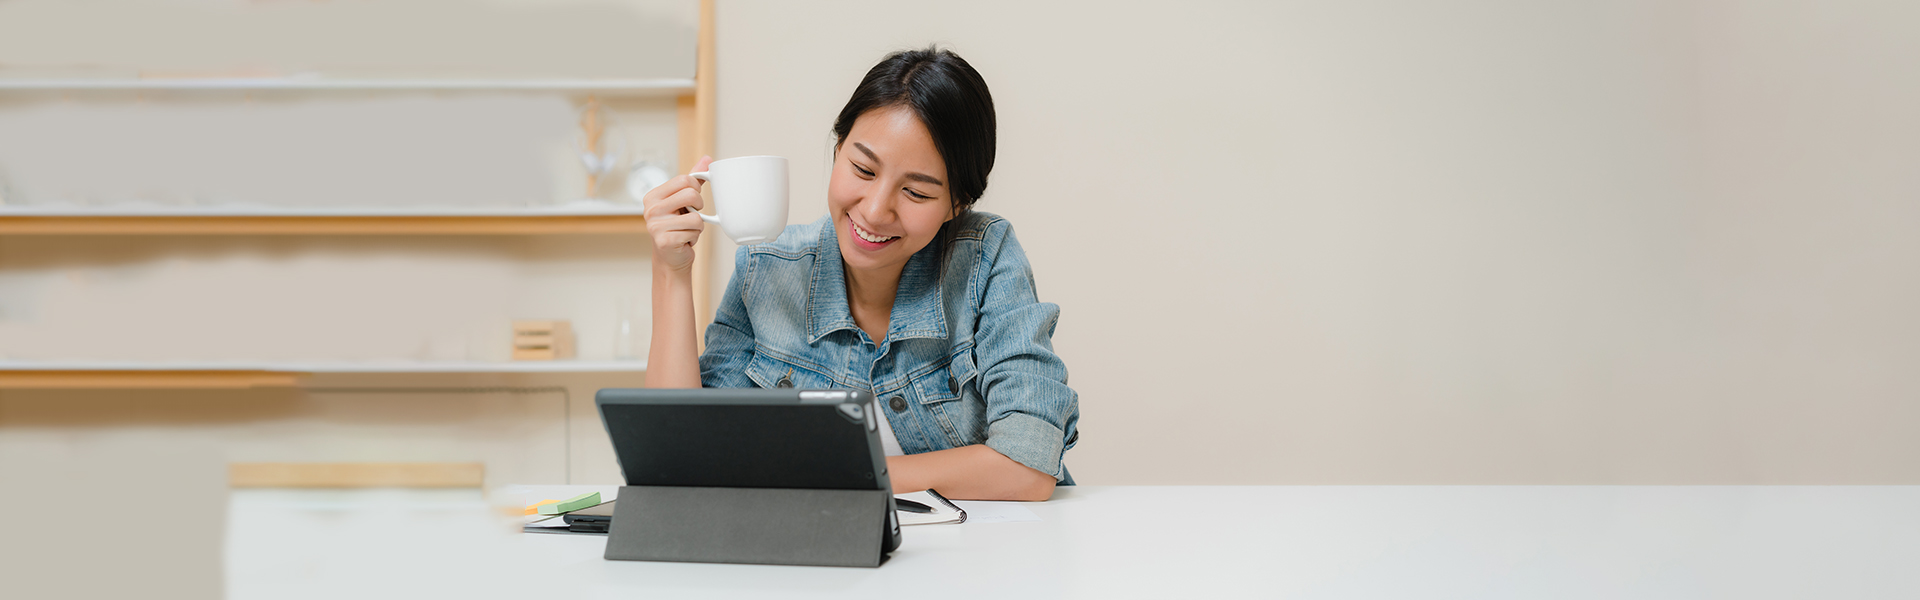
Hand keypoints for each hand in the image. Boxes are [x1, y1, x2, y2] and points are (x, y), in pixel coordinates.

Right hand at [643, 156, 713, 272]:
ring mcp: (656, 225)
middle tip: (690, 216)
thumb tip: (707, 159)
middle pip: (691, 195)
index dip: (695, 190)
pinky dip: (694, 237)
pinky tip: (684, 240)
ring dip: (697, 226)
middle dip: (699, 207)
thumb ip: (693, 179)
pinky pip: (694, 232)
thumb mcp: (683, 200)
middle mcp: (651, 209)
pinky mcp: (664, 240)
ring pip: (696, 217)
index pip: (685, 179)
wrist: (671, 258)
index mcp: (653, 196)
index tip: (691, 201)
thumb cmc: (677, 227)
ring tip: (686, 230)